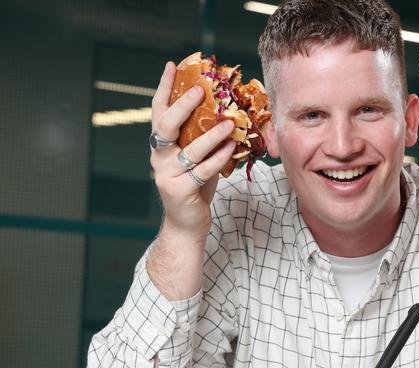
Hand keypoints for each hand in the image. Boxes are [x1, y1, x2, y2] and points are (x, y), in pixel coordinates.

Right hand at [150, 61, 235, 237]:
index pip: (158, 112)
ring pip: (190, 149)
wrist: (186, 224)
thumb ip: (200, 139)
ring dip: (212, 134)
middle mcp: (159, 157)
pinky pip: (203, 170)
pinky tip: (232, 148)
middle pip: (166, 125)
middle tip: (201, 89)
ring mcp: (166, 174)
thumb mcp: (195, 159)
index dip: (164, 88)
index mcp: (161, 145)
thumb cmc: (194, 187)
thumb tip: (224, 113)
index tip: (172, 66)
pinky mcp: (180, 190)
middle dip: (184, 105)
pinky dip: (219, 159)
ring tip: (230, 123)